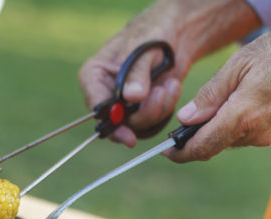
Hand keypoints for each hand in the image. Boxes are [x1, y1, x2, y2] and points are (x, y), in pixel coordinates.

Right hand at [78, 0, 259, 146]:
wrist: (175, 33)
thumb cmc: (153, 31)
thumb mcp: (143, 47)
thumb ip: (137, 72)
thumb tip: (132, 97)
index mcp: (95, 75)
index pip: (96, 106)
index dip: (110, 122)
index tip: (128, 135)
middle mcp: (106, 93)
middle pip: (117, 122)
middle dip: (143, 113)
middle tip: (161, 94)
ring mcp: (124, 104)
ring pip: (137, 125)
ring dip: (159, 108)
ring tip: (170, 84)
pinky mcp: (142, 109)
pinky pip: (152, 122)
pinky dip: (166, 108)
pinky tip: (172, 87)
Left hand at [169, 22, 270, 162]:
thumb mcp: (242, 62)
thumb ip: (212, 94)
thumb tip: (186, 119)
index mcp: (243, 117)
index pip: (202, 147)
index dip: (180, 152)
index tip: (166, 152)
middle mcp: (260, 135)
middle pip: (219, 142)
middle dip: (206, 130)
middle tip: (202, 111)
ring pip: (241, 138)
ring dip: (232, 123)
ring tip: (244, 93)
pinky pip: (262, 135)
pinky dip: (255, 122)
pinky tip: (268, 99)